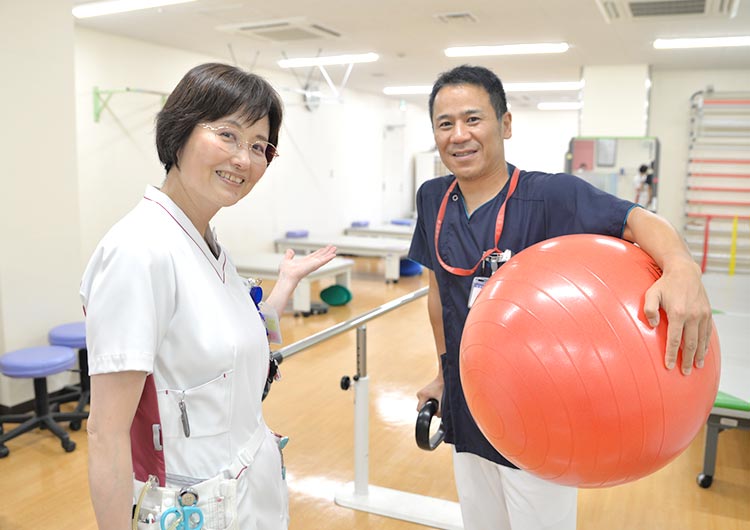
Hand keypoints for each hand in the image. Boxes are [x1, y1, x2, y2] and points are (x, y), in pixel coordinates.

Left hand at [277, 245, 336, 283]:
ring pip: (323, 258)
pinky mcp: (314, 265)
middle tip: (333, 246)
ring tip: (335, 248)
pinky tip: (334, 255)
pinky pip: (323, 261)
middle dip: (326, 251)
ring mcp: (313, 265)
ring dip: (329, 253)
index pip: (314, 256)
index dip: (319, 251)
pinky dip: (329, 258)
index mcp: (305, 262)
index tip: (324, 248)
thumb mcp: (286, 260)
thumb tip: (290, 250)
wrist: (287, 277)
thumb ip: (289, 255)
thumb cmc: (285, 272)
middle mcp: (310, 263)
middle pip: (320, 256)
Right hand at [416, 375, 443, 416]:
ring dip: (430, 405)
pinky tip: (436, 399)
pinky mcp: (423, 392)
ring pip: (423, 404)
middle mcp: (419, 394)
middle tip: (438, 405)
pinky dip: (430, 401)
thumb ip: (440, 410)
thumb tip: (438, 416)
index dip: (426, 412)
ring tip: (438, 401)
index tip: (433, 411)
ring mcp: (421, 393)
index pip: (419, 409)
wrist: (443, 378)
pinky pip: (425, 401)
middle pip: (422, 407)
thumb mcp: (443, 400)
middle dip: (429, 408)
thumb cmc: (443, 387)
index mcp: (422, 395)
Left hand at [643, 258, 711, 374]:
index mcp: (678, 313)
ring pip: (701, 341)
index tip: (669, 366)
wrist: (684, 272)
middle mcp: (692, 316)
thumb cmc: (664, 284)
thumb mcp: (651, 294)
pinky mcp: (707, 313)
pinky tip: (703, 353)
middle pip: (690, 344)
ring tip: (695, 367)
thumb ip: (649, 309)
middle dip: (687, 360)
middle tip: (684, 372)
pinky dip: (706, 345)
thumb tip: (653, 325)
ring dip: (699, 355)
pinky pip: (707, 333)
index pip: (674, 340)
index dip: (672, 355)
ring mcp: (702, 315)